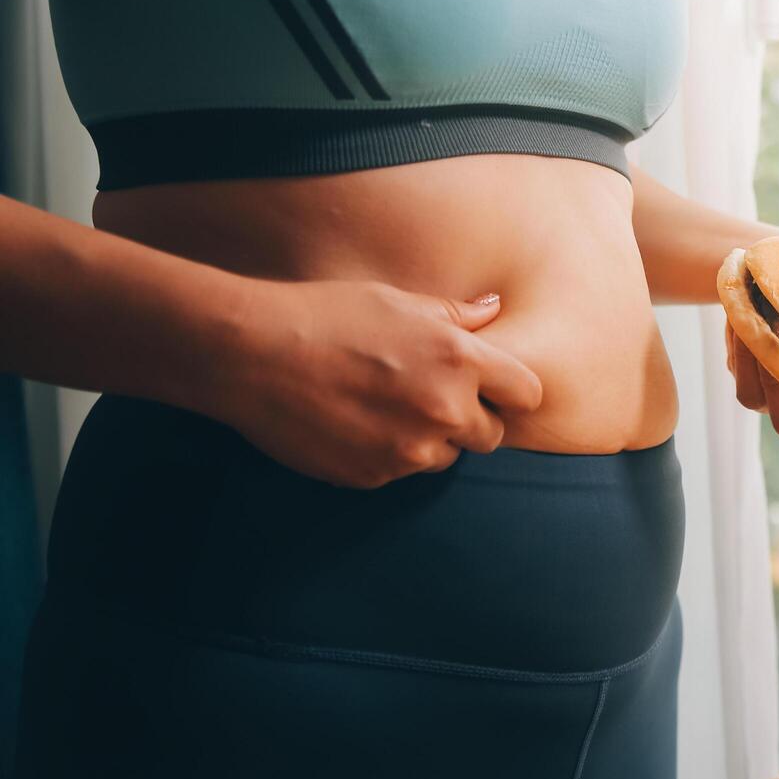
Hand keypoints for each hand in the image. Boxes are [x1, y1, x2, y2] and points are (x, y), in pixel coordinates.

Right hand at [210, 280, 543, 487]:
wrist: (252, 355)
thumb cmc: (325, 315)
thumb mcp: (397, 301)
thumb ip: (456, 316)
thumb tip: (494, 309)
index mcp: (459, 360)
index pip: (527, 393)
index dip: (512, 390)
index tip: (493, 387)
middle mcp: (444, 410)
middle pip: (491, 435)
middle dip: (470, 419)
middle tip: (429, 396)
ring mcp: (409, 450)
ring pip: (445, 457)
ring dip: (429, 440)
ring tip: (384, 406)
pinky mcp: (374, 476)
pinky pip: (400, 472)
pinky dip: (388, 454)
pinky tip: (355, 423)